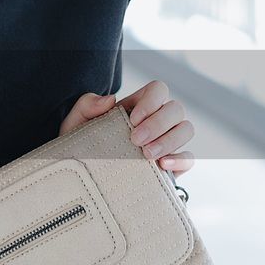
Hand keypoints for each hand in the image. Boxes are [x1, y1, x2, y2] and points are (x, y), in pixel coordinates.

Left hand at [59, 81, 194, 176]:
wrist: (80, 174)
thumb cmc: (79, 144)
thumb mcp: (76, 122)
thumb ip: (88, 104)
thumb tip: (110, 99)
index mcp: (138, 105)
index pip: (159, 90)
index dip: (151, 101)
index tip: (132, 119)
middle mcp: (156, 121)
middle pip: (176, 109)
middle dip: (158, 124)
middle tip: (135, 140)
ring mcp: (166, 143)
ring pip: (186, 130)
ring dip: (169, 140)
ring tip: (145, 154)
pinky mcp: (171, 166)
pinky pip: (188, 159)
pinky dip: (180, 160)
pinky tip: (161, 166)